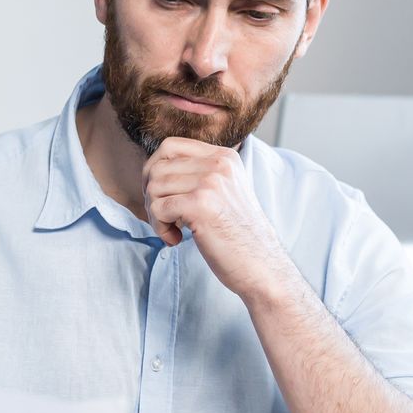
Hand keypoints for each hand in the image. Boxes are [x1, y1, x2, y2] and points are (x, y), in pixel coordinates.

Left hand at [142, 137, 291, 301]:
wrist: (261, 266)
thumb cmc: (238, 235)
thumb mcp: (225, 191)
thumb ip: (198, 174)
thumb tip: (152, 170)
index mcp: (224, 157)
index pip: (171, 146)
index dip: (155, 171)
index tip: (162, 196)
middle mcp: (218, 164)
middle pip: (157, 168)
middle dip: (152, 197)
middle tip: (166, 219)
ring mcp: (210, 183)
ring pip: (154, 189)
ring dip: (155, 215)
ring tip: (173, 231)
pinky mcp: (200, 205)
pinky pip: (158, 209)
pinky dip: (160, 228)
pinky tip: (176, 240)